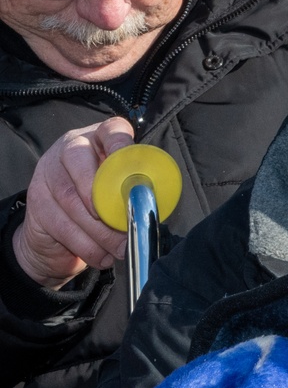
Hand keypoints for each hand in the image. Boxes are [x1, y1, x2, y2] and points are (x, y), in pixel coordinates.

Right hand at [14, 117, 133, 288]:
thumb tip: (151, 209)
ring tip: (119, 249)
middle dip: (104, 198)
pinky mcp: (37, 201)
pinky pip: (63, 225)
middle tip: (125, 224)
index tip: (132, 169)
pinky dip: (87, 246)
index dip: (121, 146)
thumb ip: (136, 195)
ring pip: (73, 199)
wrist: (61, 242)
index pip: (111, 131)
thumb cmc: (105, 213)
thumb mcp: (124, 198)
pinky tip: (101, 256)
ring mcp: (49, 172)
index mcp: (101, 141)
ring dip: (101, 232)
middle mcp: (71, 149)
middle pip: (80, 160)